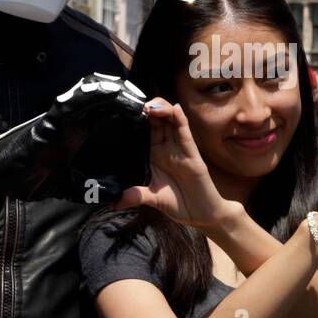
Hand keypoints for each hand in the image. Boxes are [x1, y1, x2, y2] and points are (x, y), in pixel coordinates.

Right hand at [0, 73, 149, 205]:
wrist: (6, 178)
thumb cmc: (35, 178)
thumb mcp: (72, 183)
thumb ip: (91, 186)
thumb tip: (115, 195)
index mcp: (80, 131)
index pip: (109, 116)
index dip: (129, 112)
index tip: (151, 116)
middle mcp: (74, 120)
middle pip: (106, 100)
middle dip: (128, 98)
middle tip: (150, 103)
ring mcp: (62, 116)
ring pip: (92, 94)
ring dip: (116, 92)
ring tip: (137, 96)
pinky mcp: (52, 118)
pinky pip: (75, 101)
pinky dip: (94, 96)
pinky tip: (113, 94)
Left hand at [113, 99, 232, 229]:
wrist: (202, 214)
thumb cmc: (179, 203)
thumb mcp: (153, 200)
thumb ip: (136, 196)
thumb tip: (115, 202)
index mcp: (155, 155)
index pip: (146, 130)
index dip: (137, 118)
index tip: (125, 109)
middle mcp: (167, 148)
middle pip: (158, 121)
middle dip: (148, 108)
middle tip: (136, 103)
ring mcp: (180, 149)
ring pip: (171, 121)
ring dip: (162, 110)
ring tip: (151, 105)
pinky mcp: (192, 154)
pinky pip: (185, 133)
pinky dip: (180, 120)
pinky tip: (174, 109)